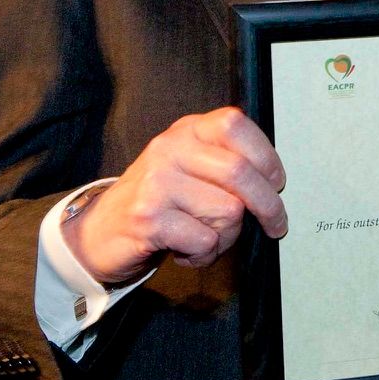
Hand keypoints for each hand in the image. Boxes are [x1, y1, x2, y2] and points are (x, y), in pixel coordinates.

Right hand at [63, 107, 287, 285]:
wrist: (100, 230)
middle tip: (276, 225)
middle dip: (268, 205)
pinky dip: (205, 255)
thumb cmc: (160, 199)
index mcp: (187, 130)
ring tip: (206, 238)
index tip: (278, 183)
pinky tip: (186, 251)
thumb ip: (226, 160)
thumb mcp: (190, 165)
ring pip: (228, 211)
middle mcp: (170, 148)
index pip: (235, 125)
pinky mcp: (148, 218)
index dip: (266, 156)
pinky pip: (205, 240)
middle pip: (240, 173)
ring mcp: (157, 182)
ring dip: (227, 236)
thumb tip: (275, 181)